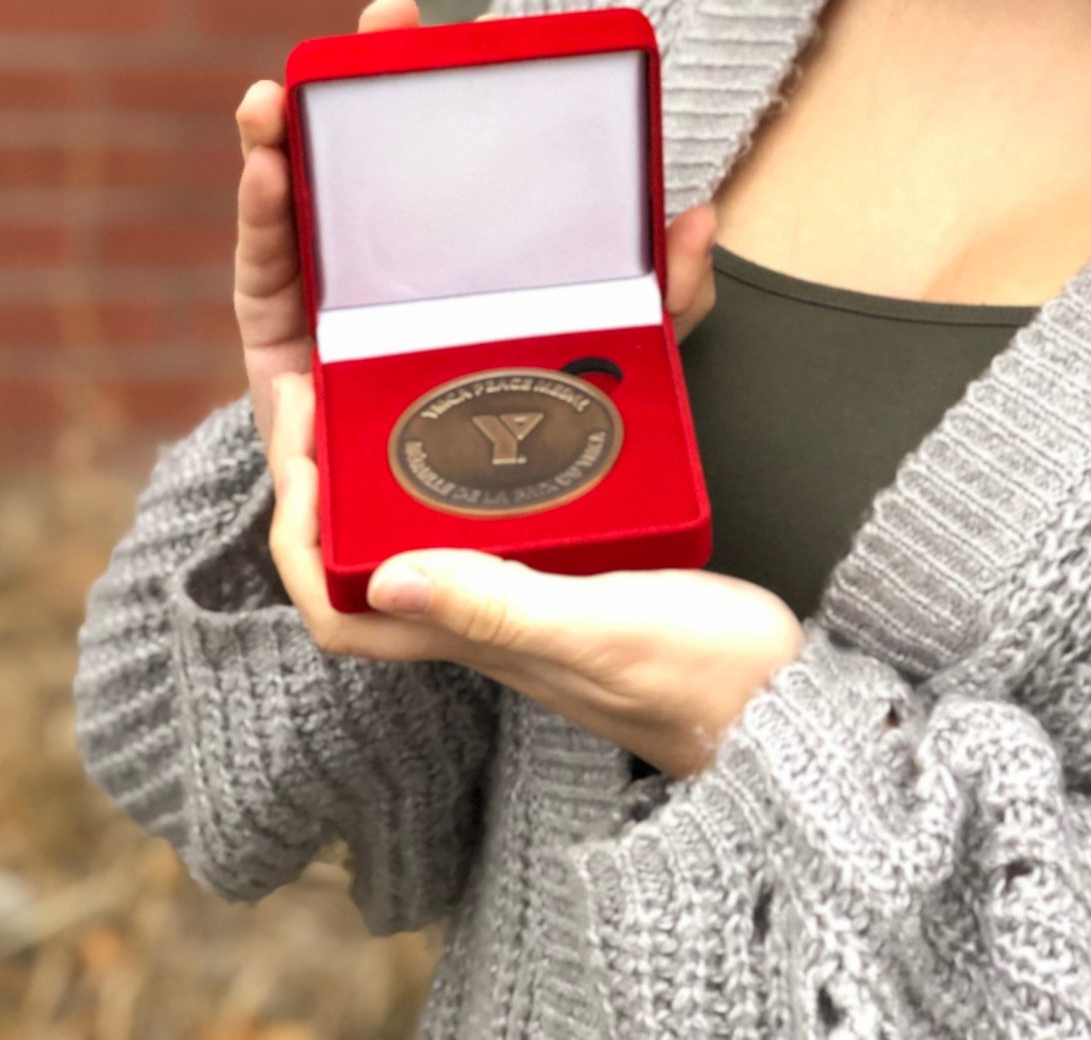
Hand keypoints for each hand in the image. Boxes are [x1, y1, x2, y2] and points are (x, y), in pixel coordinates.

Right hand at [234, 0, 718, 455]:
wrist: (448, 537)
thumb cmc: (517, 425)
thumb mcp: (603, 355)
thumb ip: (663, 296)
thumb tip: (697, 217)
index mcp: (444, 244)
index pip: (433, 145)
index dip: (426, 78)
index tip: (425, 17)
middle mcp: (376, 257)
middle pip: (356, 157)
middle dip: (358, 77)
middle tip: (376, 24)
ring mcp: (322, 297)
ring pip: (294, 201)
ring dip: (280, 133)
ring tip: (278, 96)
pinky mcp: (281, 348)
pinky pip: (264, 274)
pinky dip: (258, 218)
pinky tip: (266, 173)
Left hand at [266, 371, 800, 778]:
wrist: (792, 703)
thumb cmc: (705, 675)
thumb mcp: (603, 623)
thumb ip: (502, 604)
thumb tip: (385, 577)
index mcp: (474, 638)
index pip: (336, 610)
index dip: (298, 535)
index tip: (303, 443)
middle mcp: (484, 621)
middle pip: (359, 562)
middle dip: (324, 480)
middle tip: (324, 387)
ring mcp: (526, 599)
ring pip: (418, 536)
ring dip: (382, 470)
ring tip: (379, 388)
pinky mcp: (571, 574)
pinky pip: (485, 520)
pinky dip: (465, 467)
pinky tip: (491, 415)